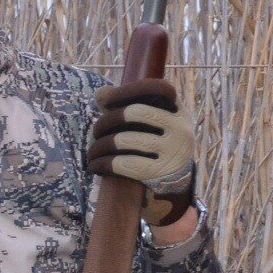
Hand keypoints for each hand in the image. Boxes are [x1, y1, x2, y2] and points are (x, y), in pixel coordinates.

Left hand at [87, 77, 195, 227]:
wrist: (177, 184)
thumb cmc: (156, 147)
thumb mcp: (152, 124)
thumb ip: (128, 106)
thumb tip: (100, 94)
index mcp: (178, 110)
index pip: (157, 89)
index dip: (128, 90)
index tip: (105, 100)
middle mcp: (180, 128)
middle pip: (133, 112)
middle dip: (106, 121)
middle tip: (96, 132)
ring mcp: (173, 151)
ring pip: (123, 140)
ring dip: (99, 146)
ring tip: (92, 152)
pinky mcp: (160, 172)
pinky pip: (122, 163)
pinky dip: (102, 164)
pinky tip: (94, 166)